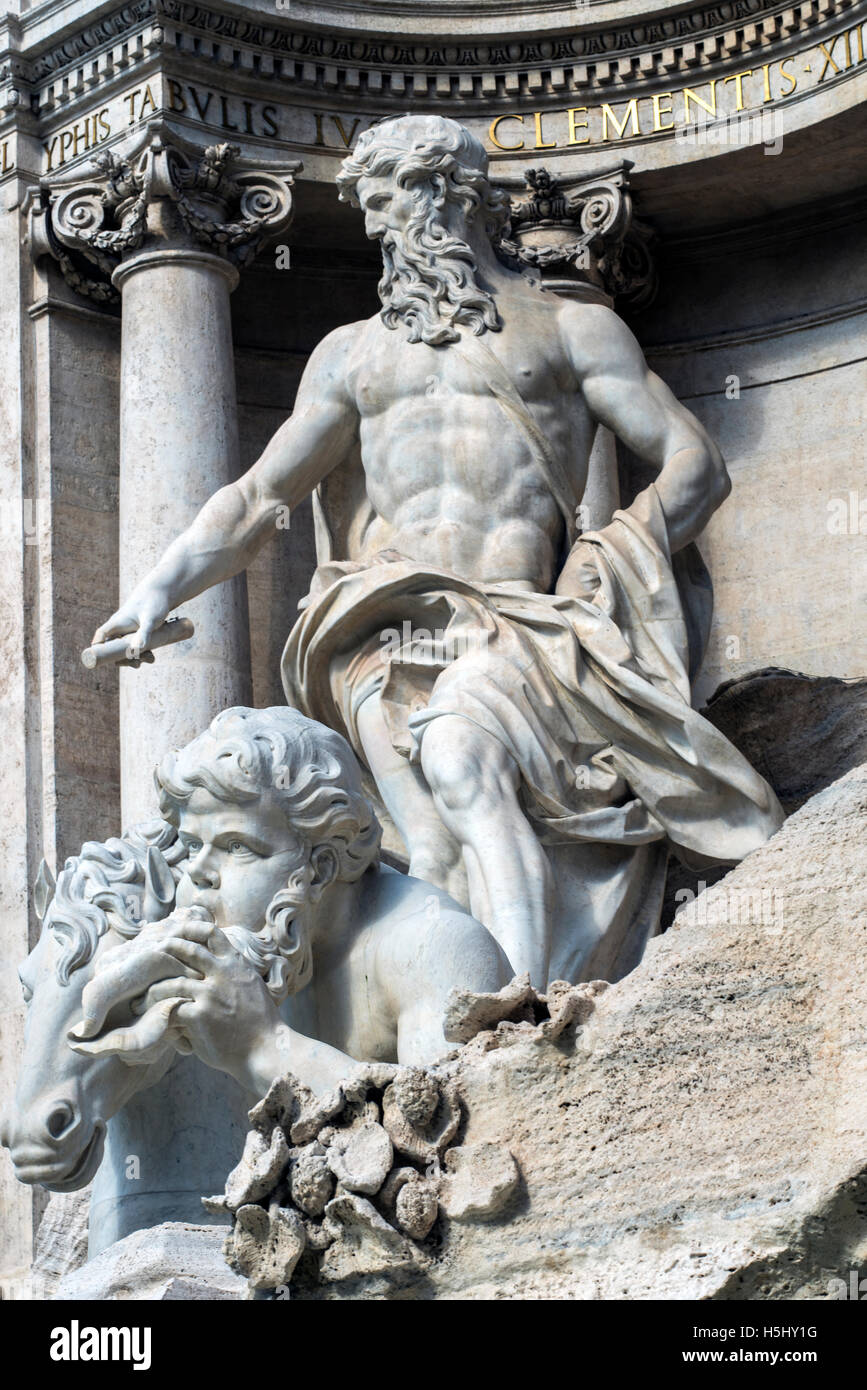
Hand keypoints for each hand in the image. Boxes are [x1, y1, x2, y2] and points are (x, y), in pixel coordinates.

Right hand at [91, 583, 171, 659]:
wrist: (162, 593)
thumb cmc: (153, 603)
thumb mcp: (150, 619)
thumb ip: (144, 634)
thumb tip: (136, 650)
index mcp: (118, 623)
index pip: (101, 636)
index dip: (98, 648)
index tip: (101, 659)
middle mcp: (120, 628)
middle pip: (112, 649)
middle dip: (122, 659)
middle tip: (137, 663)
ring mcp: (128, 632)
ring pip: (124, 651)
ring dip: (135, 659)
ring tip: (150, 658)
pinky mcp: (137, 635)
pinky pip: (135, 649)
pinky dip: (143, 655)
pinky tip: (152, 657)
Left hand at [127, 919, 281, 1086]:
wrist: (265, 1049)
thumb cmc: (259, 1021)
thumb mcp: (251, 985)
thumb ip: (232, 973)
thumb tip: (212, 963)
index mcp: (236, 964)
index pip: (211, 933)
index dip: (191, 929)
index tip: (176, 933)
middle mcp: (223, 973)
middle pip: (187, 950)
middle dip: (165, 950)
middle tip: (149, 957)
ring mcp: (210, 994)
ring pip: (171, 984)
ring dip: (152, 993)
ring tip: (139, 1001)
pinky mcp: (199, 1016)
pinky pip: (171, 1011)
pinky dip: (162, 1018)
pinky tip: (155, 1024)